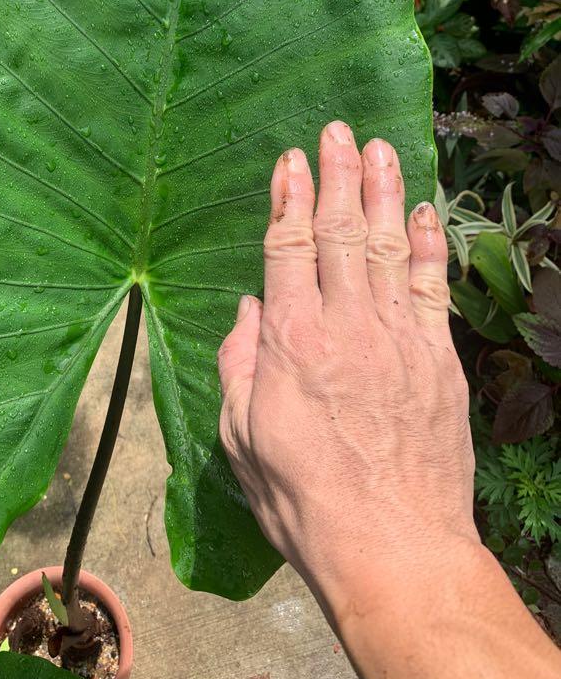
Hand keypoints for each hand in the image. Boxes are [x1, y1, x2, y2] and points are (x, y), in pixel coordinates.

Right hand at [218, 120, 478, 620]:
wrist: (391, 547)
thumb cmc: (303, 501)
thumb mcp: (240, 438)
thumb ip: (239, 366)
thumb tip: (250, 313)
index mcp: (290, 343)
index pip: (289, 249)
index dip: (290, 198)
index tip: (290, 160)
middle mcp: (346, 326)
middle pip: (342, 233)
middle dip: (338, 176)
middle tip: (338, 131)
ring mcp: (399, 339)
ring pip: (391, 246)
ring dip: (384, 192)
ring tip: (381, 147)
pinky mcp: (438, 361)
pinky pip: (433, 287)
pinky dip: (429, 245)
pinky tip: (424, 210)